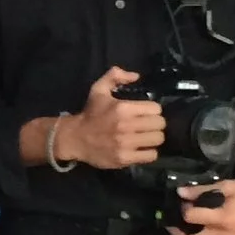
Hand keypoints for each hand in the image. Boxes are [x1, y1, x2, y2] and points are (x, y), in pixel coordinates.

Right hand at [38, 66, 164, 170]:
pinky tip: (141, 149)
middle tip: (147, 126)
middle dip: (155, 124)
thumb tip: (136, 76)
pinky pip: (151, 156)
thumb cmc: (91, 114)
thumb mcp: (99, 90)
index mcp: (123, 108)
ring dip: (153, 138)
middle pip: (160, 124)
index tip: (145, 113)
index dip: (152, 110)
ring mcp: (126, 144)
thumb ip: (115, 76)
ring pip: (157, 139)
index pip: (156, 109)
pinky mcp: (124, 158)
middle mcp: (126, 126)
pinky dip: (148, 153)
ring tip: (145, 138)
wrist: (74, 138)